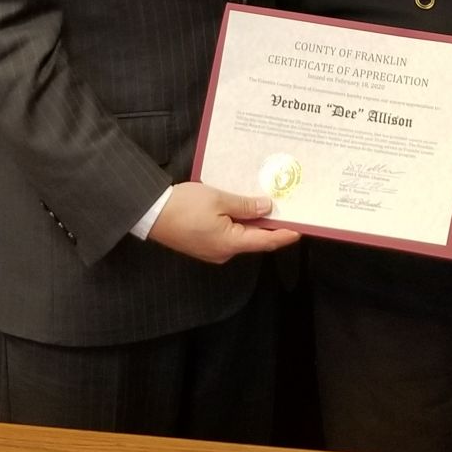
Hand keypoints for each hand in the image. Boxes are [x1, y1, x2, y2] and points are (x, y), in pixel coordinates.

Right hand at [147, 181, 298, 264]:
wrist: (150, 213)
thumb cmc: (183, 206)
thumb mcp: (219, 199)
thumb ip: (245, 205)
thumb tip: (267, 207)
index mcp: (230, 243)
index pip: (266, 242)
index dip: (285, 235)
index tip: (301, 229)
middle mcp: (224, 252)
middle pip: (254, 239)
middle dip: (271, 226)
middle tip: (287, 210)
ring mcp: (212, 250)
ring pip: (241, 236)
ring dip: (254, 222)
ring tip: (267, 205)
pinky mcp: (203, 244)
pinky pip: (228, 235)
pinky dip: (239, 223)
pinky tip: (243, 208)